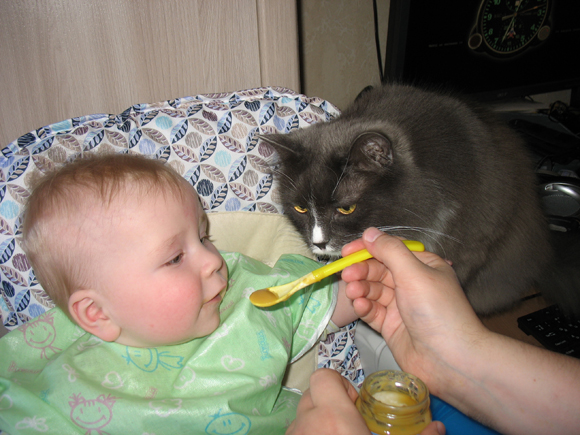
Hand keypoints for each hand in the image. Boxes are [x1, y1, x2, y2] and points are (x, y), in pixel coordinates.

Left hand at [287, 368, 444, 434]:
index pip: (323, 377)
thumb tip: (438, 428)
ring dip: (317, 424)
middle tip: (349, 425)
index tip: (356, 405)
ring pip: (301, 419)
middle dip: (329, 404)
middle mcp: (306, 424)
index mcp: (333, 417)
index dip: (339, 384)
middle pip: (311, 396)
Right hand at [340, 228, 486, 391]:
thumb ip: (390, 250)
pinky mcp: (392, 326)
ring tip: (353, 292)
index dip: (368, 249)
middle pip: (379, 270)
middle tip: (347, 274)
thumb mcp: (413, 273)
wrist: (450, 360)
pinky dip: (365, 307)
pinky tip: (361, 306)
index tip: (347, 251)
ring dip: (361, 288)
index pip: (391, 250)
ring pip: (374, 291)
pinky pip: (373, 311)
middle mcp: (412, 284)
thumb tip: (369, 233)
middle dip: (362, 270)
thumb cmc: (437, 311)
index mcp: (423, 266)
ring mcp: (401, 306)